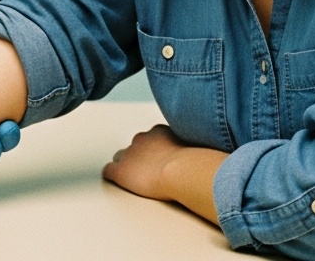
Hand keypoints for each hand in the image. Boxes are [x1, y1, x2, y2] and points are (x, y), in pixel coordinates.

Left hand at [101, 124, 225, 224]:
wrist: (183, 171)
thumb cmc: (196, 163)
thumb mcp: (198, 147)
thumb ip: (194, 147)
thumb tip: (206, 155)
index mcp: (159, 132)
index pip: (150, 139)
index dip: (154, 151)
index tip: (160, 159)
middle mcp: (141, 139)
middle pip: (134, 147)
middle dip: (140, 157)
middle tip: (150, 170)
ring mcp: (129, 155)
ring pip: (121, 158)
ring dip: (128, 166)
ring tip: (137, 178)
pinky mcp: (121, 171)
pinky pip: (109, 171)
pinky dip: (112, 175)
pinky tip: (117, 181)